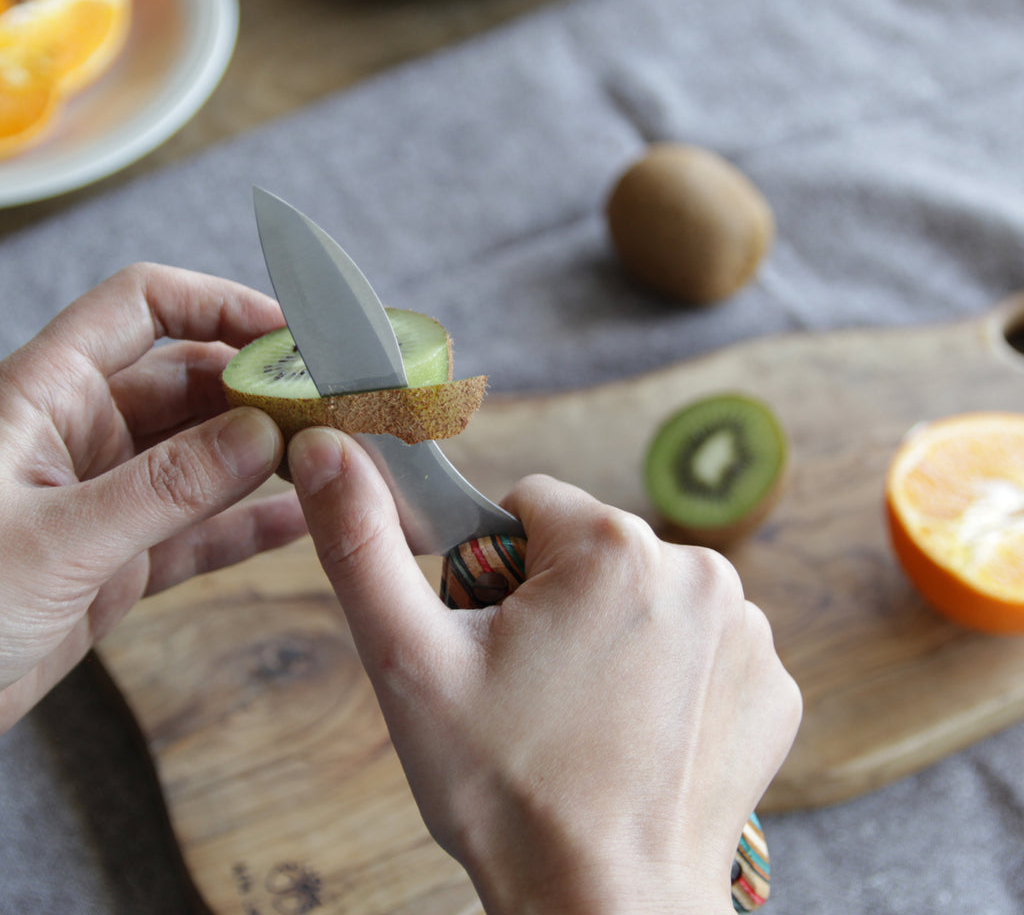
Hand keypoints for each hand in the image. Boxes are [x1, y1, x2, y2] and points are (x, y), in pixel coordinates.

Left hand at [0, 263, 306, 731]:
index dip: (217, 305)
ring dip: (263, 456)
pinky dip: (248, 526)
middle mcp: (80, 435)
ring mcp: (105, 498)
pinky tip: (302, 523)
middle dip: (259, 388)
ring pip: (203, 456)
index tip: (290, 333)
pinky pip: (198, 530)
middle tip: (329, 406)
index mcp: (44, 396)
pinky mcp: (119, 560)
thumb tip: (260, 432)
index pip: (141, 309)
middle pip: (189, 382)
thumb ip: (165, 487)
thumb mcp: (55, 540)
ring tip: (332, 457)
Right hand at [289, 427, 801, 914]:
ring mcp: (746, 631)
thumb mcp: (408, 660)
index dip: (494, 568)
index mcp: (614, 546)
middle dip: (553, 601)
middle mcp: (699, 570)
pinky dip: (666, 677)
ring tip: (585, 718)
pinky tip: (637, 736)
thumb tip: (325, 450)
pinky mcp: (770, 684)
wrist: (605, 914)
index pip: (530, 506)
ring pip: (644, 594)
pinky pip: (697, 645)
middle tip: (532, 688)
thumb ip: (360, 543)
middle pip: (589, 550)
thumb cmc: (506, 792)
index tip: (494, 635)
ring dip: (611, 636)